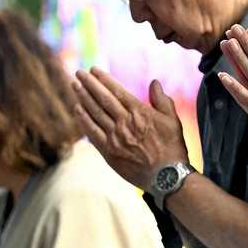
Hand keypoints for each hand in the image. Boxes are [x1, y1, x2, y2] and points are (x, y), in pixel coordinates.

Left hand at [70, 70, 189, 189]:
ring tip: (74, 86)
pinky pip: (92, 132)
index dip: (104, 79)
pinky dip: (84, 120)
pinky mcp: (109, 152)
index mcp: (140, 113)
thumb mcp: (173, 120)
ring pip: (95, 113)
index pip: (117, 91)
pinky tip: (77, 109)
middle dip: (89, 84)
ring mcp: (115, 138)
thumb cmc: (172, 148)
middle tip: (78, 73)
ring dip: (83, 98)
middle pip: (102, 99)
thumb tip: (154, 82)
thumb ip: (162, 100)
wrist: (166, 177)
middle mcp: (124, 123)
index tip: (94, 70)